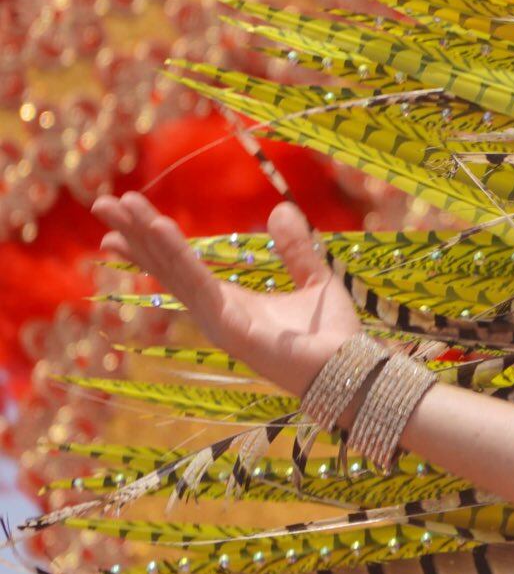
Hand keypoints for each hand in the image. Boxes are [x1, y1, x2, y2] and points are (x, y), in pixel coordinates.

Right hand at [91, 192, 362, 397]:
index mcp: (231, 301)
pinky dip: (177, 257)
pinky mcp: (228, 328)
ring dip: (146, 238)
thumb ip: (296, 248)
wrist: (350, 369)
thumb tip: (281, 208)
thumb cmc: (332, 335)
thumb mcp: (314, 279)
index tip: (124, 219)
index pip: (180, 268)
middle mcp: (215, 312)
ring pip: (173, 273)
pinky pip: (197, 286)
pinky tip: (160, 230)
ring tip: (119, 207)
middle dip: (134, 235)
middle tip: (102, 203)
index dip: (151, 244)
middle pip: (165, 268)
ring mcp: (218, 322)